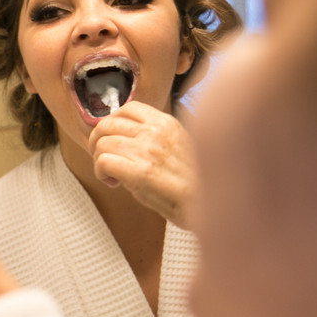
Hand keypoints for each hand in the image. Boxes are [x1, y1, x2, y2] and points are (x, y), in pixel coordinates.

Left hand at [87, 102, 197, 228]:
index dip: (111, 125)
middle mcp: (157, 131)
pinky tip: (113, 183)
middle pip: (107, 124)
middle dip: (97, 142)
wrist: (219, 208)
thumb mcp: (177, 150)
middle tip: (103, 161)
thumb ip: (151, 141)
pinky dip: (101, 173)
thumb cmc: (197, 185)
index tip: (112, 141)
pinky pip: (104, 161)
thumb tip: (121, 143)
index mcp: (167, 123)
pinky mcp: (143, 172)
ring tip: (112, 175)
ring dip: (99, 160)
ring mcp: (150, 150)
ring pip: (102, 142)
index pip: (127, 109)